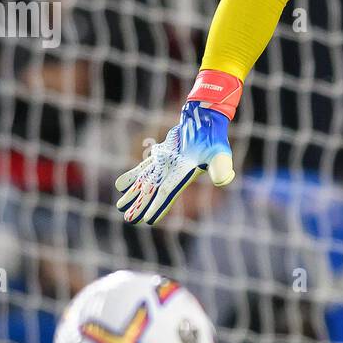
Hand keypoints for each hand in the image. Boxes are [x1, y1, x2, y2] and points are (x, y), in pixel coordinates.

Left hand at [115, 70, 239, 225]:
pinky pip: (143, 169)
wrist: (205, 121)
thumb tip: (223, 181)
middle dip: (141, 205)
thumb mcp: (220, 152)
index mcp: (184, 174)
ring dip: (133, 194)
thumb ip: (221, 167)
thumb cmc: (214, 137)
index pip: (167, 193)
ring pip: (145, 182)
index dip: (157, 206)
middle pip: (153, 192)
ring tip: (119, 206)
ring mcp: (165, 165)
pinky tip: (120, 185)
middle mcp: (172, 173)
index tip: (146, 220)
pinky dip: (132, 176)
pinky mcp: (161, 156)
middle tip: (128, 220)